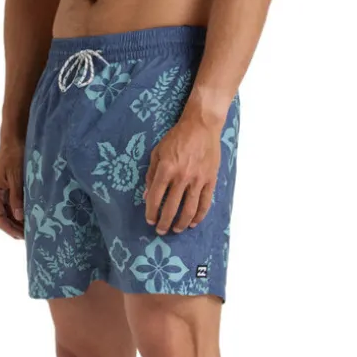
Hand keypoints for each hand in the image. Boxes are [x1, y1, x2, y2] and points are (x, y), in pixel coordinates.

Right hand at [0, 138, 24, 239]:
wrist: (14, 138)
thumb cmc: (15, 155)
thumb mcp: (17, 177)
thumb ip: (17, 197)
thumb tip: (18, 217)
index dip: (9, 229)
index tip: (22, 237)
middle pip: (1, 217)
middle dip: (14, 227)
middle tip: (30, 236)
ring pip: (6, 211)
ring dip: (17, 220)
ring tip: (31, 227)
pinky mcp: (5, 186)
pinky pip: (10, 204)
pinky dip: (18, 211)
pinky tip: (29, 215)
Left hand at [144, 114, 220, 234]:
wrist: (201, 126)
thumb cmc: (176, 138)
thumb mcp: (157, 152)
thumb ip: (151, 175)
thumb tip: (146, 195)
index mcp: (166, 169)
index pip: (155, 197)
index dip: (151, 212)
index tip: (150, 220)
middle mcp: (181, 176)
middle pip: (171, 207)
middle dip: (164, 223)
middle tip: (161, 230)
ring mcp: (197, 179)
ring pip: (189, 209)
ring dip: (181, 223)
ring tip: (176, 230)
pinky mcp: (210, 179)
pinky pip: (205, 202)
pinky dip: (199, 215)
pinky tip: (193, 222)